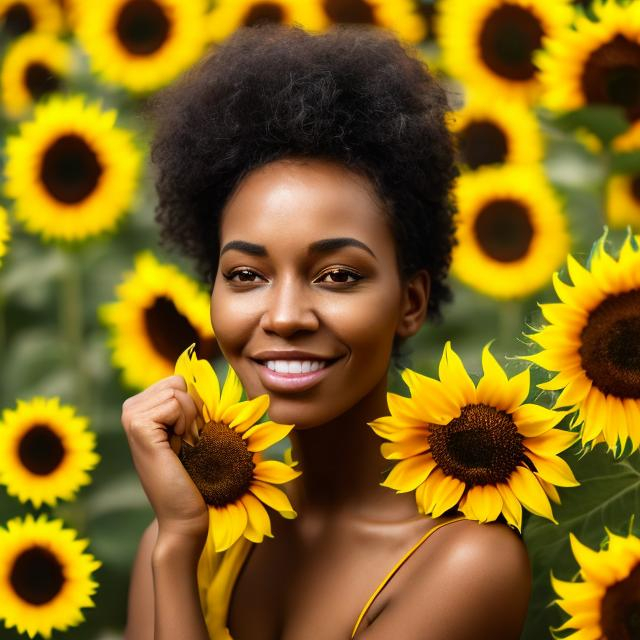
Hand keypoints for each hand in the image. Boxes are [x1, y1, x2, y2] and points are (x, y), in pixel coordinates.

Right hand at [121, 376, 208, 540]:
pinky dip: (186, 424)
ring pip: (178, 390)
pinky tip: (176, 447)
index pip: (178, 380)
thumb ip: (185, 401)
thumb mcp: (187, 429)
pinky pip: (177, 402)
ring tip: (180, 445)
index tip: (186, 436)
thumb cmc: (192, 473)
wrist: (183, 512)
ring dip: (190, 418)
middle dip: (192, 410)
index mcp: (141, 406)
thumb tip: (196, 367)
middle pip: (178, 381)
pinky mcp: (138, 426)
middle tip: (184, 442)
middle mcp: (130, 408)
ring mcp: (130, 416)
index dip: (193, 406)